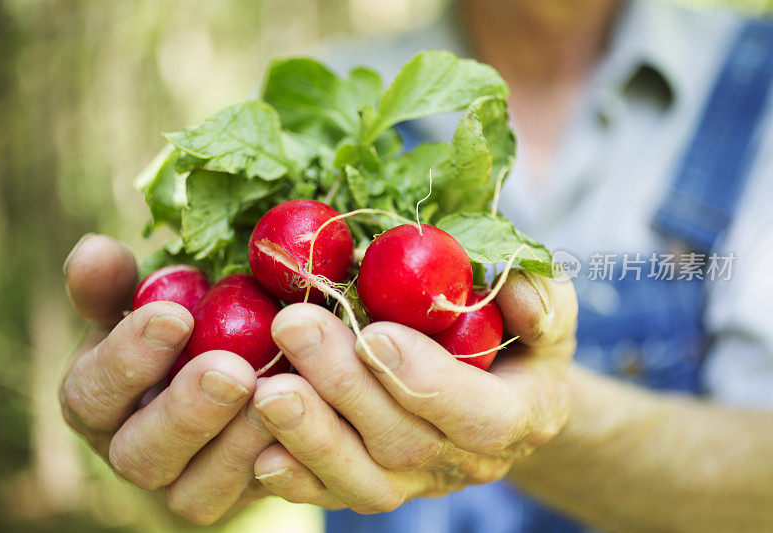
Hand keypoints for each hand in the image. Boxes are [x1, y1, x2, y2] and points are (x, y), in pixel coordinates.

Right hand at [59, 234, 274, 524]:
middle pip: (141, 454)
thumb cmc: (182, 331)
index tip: (175, 317)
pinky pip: (257, 496)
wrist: (232, 379)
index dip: (128, 359)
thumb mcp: (148, 302)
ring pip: (197, 492)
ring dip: (239, 443)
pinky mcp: (237, 497)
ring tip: (277, 393)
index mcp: (98, 402)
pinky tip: (311, 422)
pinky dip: (285, 465)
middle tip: (233, 371)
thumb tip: (94, 250)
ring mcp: (186, 486)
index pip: (92, 392)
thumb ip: (117, 282)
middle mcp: (134, 453)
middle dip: (188, 412)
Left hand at [250, 270, 576, 512]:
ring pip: (365, 479)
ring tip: (265, 389)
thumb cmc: (520, 338)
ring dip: (311, 436)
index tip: (373, 333)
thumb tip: (511, 286)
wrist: (503, 394)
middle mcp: (468, 461)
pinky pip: (336, 494)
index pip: (477, 414)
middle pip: (404, 440)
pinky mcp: (378, 484)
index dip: (424, 380)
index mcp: (520, 417)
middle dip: (344, 385)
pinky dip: (297, 477)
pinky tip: (259, 448)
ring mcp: (419, 482)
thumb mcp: (547, 310)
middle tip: (292, 326)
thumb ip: (540, 300)